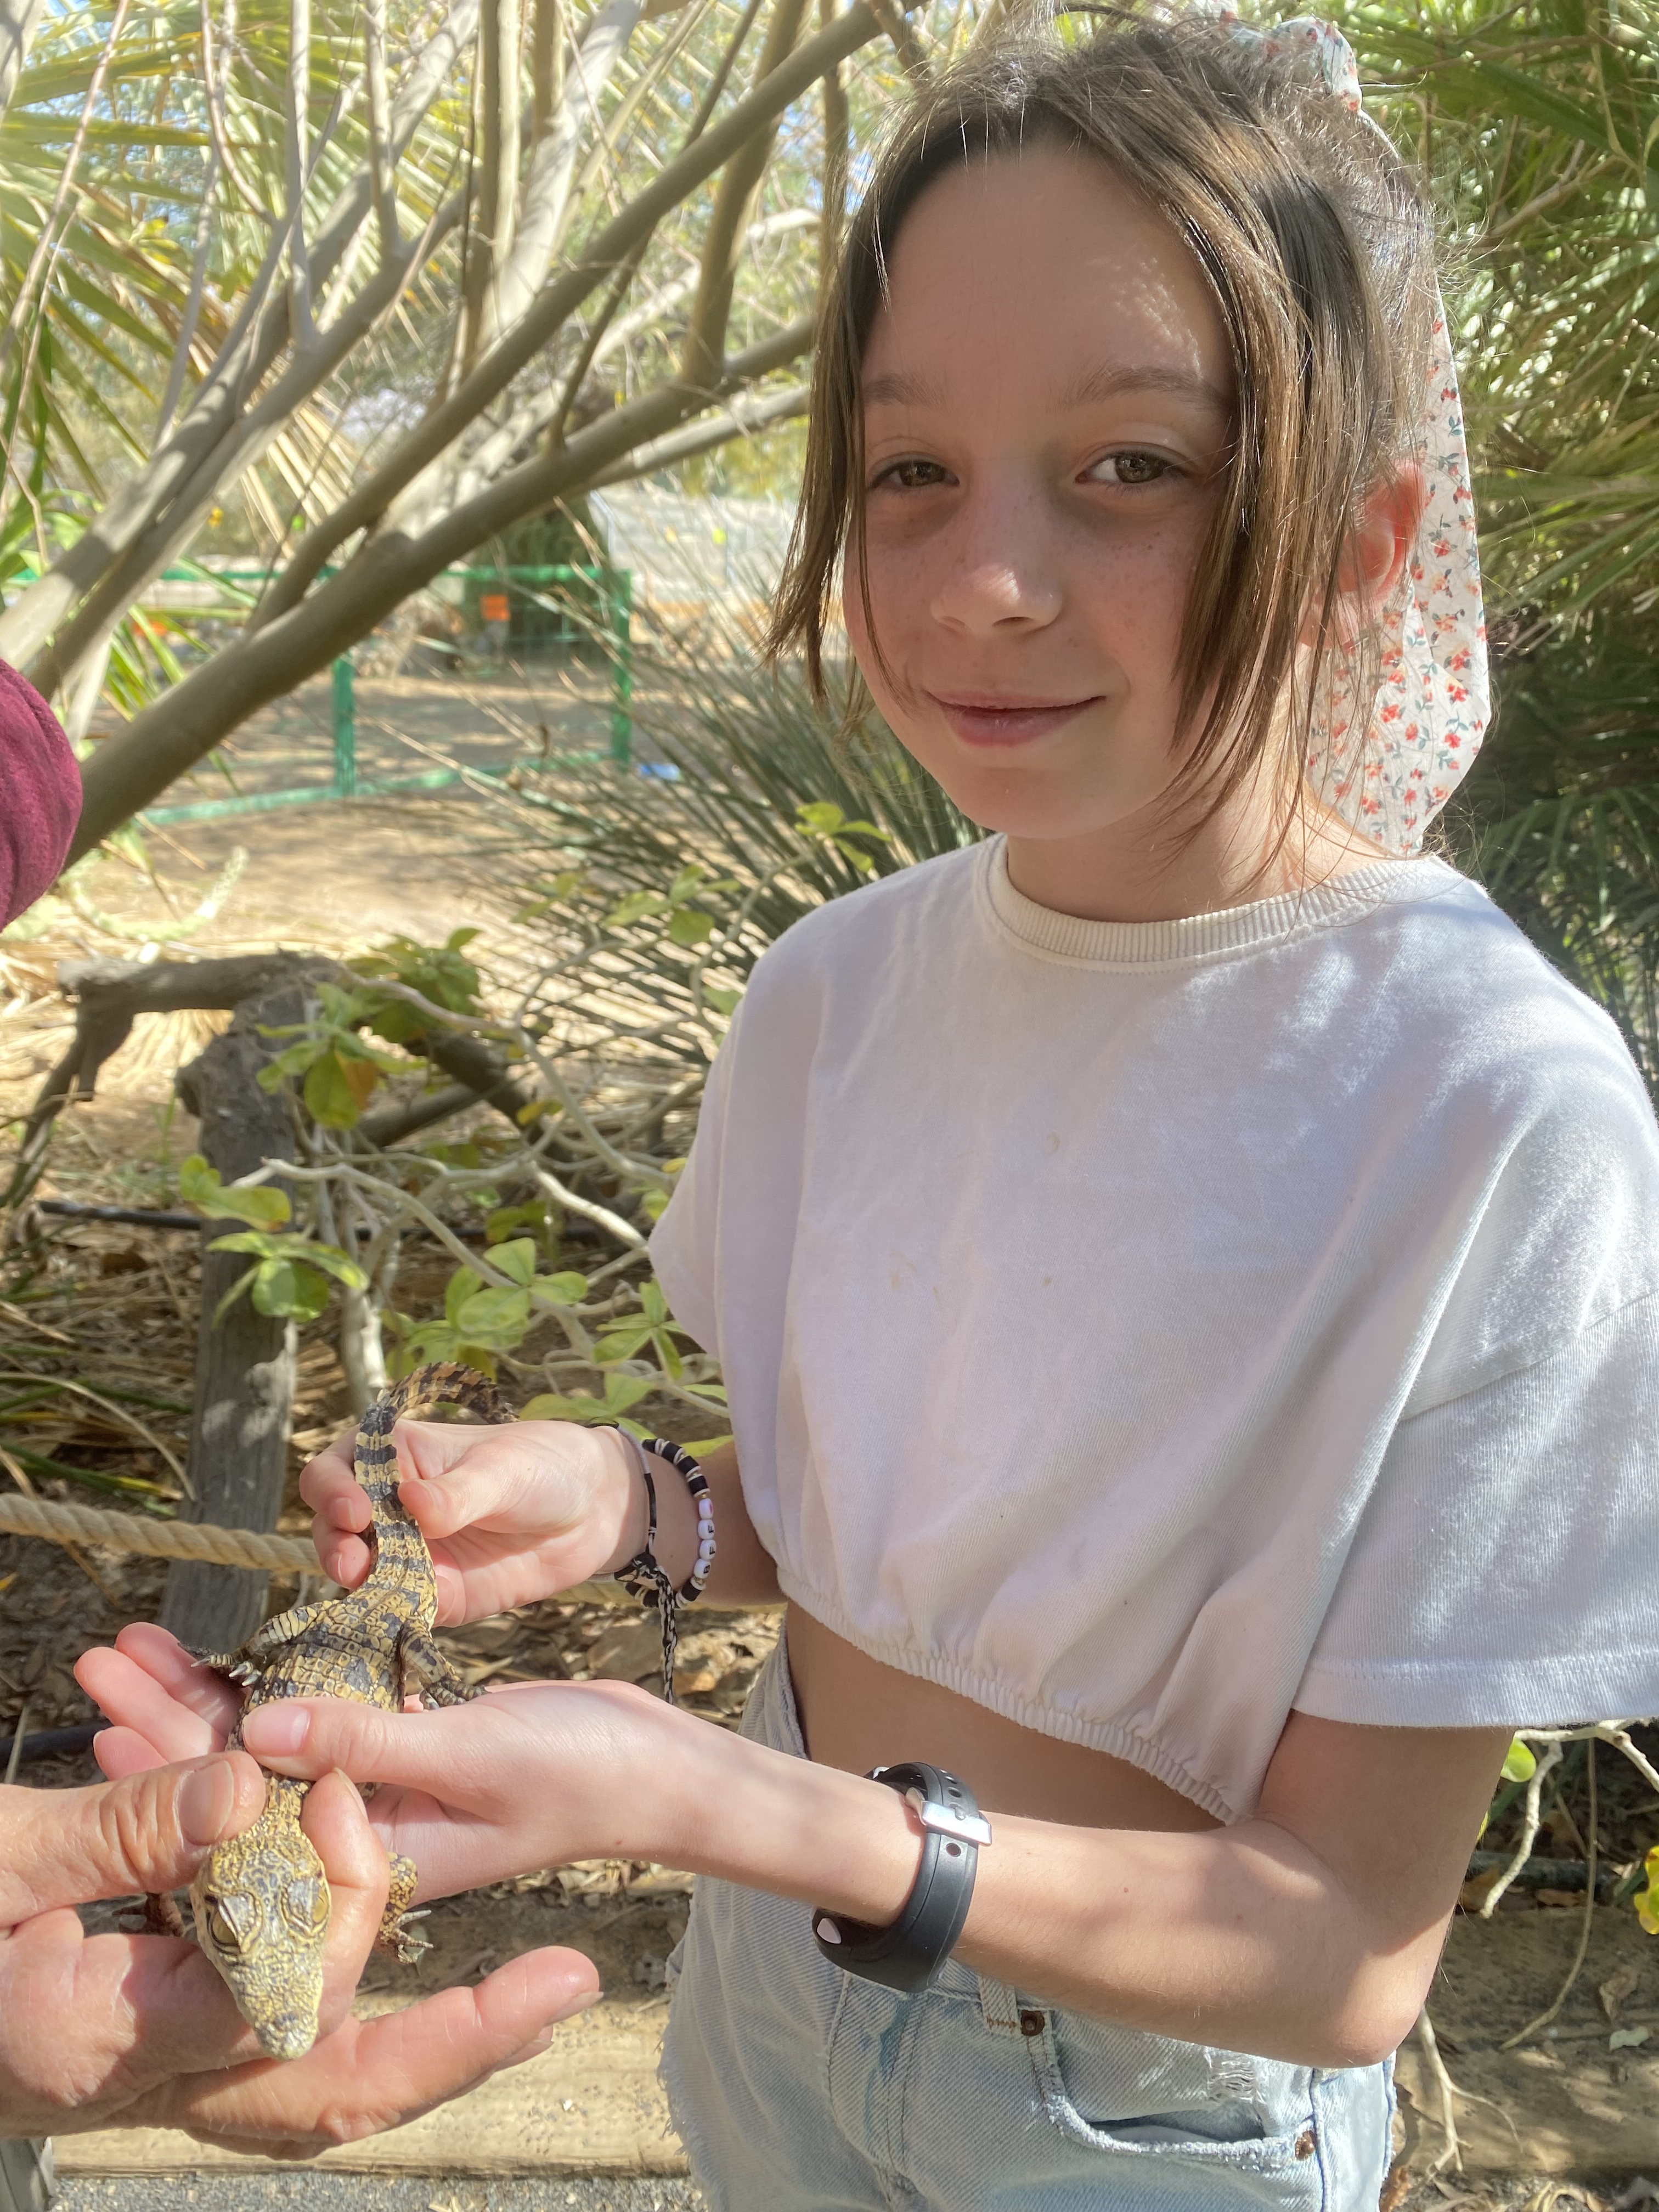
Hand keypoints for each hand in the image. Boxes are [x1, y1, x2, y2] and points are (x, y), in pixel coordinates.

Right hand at [0, 1750, 599, 2153]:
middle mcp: (146, 2077)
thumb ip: (124, 1831)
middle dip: (456, 2041)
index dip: (346, 1909)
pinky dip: (327, 1962)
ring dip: (417, 2020)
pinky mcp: (148, 2025)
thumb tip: (256, 1788)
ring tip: (535, 1996)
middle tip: (562, 1983)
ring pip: (313, 2063)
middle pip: (333, 2084)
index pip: (283, 2004)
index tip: (371, 1821)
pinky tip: (374, 1906)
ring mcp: (152, 2064)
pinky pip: (262, 2008)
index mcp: (106, 2044)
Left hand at [79, 1623, 670, 1901]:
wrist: (661, 1769)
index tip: (109, 1712)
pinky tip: (231, 1654)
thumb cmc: (585, 1772)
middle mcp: (363, 1838)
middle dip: (169, 1719)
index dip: (172, 1766)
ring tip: (140, 1642)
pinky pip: (320, 1722)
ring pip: (273, 1746)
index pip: (245, 1818)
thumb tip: (252, 1731)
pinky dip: (275, 1684)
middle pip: (241, 1780)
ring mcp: (382, 1798)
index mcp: (371, 1863)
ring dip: (209, 1695)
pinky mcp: (405, 1757)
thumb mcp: (474, 1752)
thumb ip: (365, 1742)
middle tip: (100, 1657)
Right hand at [301, 1417, 639, 1623]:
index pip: (336, 1470)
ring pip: (357, 1575)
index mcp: (395, 1456)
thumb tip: (412, 1505)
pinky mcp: (431, 1596)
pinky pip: (395, 1612)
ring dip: (357, 1586)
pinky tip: (398, 1623)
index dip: (333, 1490)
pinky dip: (389, 1619)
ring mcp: (405, 1554)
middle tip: (354, 1564)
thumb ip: (458, 1493)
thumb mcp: (504, 1471)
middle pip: (332, 1528)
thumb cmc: (543, 1466)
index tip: (356, 1511)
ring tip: (371, 1590)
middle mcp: (388, 1507)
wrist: (593, 1512)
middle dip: (334, 1546)